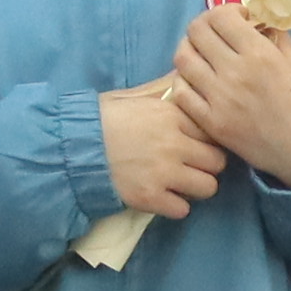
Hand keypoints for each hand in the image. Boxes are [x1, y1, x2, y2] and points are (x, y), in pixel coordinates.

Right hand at [95, 80, 230, 222]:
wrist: (73, 147)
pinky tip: (163, 197)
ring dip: (196, 187)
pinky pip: (182, 210)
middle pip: (217, 161)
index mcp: (172, 116)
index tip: (197, 145)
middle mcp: (175, 144)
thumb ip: (163, 93)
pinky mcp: (150, 197)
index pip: (213, 131)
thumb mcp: (136, 98)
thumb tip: (185, 80)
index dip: (207, 140)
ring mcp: (164, 173)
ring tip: (180, 184)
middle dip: (207, 165)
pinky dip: (174, 206)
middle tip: (192, 166)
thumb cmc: (102, 119)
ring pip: (208, 187)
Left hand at [164, 0, 290, 189]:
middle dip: (204, 26)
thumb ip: (275, 37)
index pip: (221, 16)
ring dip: (190, 50)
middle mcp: (234, 73)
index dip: (225, 11)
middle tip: (215, 34)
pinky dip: (185, 81)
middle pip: (196, 32)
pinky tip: (198, 81)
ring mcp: (218, 99)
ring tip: (203, 56)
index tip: (237, 19)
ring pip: (182, 59)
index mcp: (260, 53)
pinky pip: (181, 93)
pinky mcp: (211, 123)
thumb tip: (256, 20)